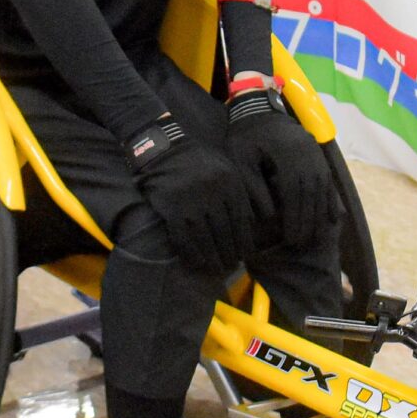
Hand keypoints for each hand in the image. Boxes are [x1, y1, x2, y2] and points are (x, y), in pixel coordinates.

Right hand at [129, 114, 263, 270]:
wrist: (165, 149)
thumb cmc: (198, 162)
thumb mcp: (225, 170)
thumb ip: (238, 193)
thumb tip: (250, 225)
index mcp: (230, 183)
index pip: (241, 220)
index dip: (244, 241)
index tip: (245, 255)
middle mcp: (213, 192)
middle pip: (225, 232)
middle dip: (229, 253)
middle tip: (231, 265)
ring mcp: (191, 201)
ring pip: (206, 238)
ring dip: (212, 257)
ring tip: (217, 268)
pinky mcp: (172, 208)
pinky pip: (183, 238)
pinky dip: (191, 253)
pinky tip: (197, 261)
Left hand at [226, 89, 338, 244]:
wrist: (258, 107)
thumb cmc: (244, 136)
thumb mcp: (240, 158)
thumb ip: (252, 186)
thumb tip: (269, 215)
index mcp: (287, 155)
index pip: (294, 193)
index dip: (295, 218)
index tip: (290, 240)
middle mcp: (307, 154)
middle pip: (311, 193)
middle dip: (308, 221)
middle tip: (302, 244)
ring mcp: (315, 153)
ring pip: (323, 188)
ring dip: (320, 214)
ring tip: (314, 236)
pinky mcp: (317, 154)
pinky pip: (328, 180)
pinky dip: (331, 200)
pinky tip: (332, 218)